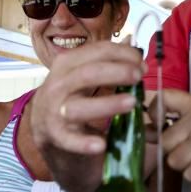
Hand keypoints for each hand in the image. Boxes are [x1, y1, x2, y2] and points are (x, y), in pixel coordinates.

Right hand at [30, 40, 146, 191]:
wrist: (48, 132)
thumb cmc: (75, 100)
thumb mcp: (87, 78)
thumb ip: (108, 64)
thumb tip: (134, 47)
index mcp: (68, 65)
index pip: (95, 52)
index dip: (121, 54)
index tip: (142, 62)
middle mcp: (58, 85)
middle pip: (87, 74)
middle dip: (117, 72)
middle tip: (139, 76)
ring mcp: (55, 111)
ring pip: (78, 106)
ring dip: (106, 104)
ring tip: (131, 103)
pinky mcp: (55, 136)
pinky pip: (69, 140)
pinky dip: (84, 143)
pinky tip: (101, 145)